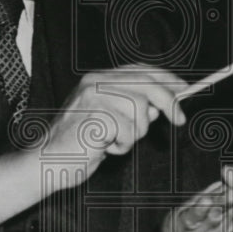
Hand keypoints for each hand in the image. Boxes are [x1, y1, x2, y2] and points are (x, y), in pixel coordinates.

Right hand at [46, 65, 188, 171]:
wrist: (48, 161)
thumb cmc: (79, 144)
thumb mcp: (109, 120)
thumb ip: (131, 108)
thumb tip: (160, 105)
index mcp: (98, 78)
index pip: (140, 69)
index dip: (166, 78)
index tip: (184, 91)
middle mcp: (95, 82)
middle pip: (147, 84)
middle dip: (169, 102)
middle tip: (180, 120)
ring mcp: (93, 98)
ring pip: (141, 111)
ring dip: (136, 134)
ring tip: (115, 141)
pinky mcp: (94, 117)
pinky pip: (129, 131)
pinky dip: (123, 146)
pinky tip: (106, 148)